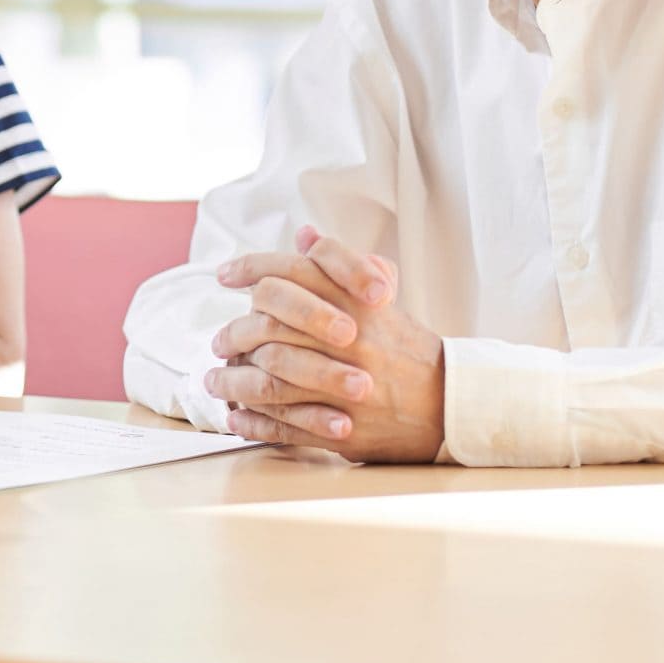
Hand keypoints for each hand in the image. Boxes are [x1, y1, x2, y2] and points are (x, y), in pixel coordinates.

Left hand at [204, 226, 444, 462]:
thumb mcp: (380, 299)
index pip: (292, 272)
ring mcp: (343, 387)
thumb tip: (303, 235)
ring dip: (232, 382)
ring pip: (268, 380)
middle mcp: (349, 341)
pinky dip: (253, 421)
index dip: (251, 267)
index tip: (224, 274)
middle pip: (269, 326)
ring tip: (214, 381)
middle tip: (217, 341)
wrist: (449, 404)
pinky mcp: (342, 427)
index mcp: (357, 303)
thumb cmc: (405, 348)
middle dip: (234, 333)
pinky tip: (236, 417)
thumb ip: (339, 266)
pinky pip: (283, 424)